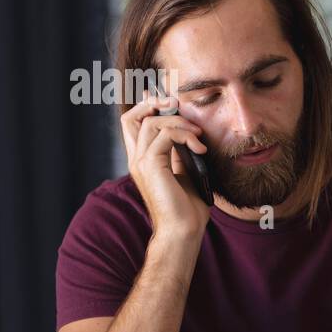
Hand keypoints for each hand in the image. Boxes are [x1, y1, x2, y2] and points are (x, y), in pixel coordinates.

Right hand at [120, 95, 211, 238]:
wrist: (183, 230)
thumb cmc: (187, 207)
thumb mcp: (184, 172)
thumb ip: (180, 153)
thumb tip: (188, 135)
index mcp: (142, 159)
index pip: (132, 123)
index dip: (146, 106)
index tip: (170, 102)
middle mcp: (136, 158)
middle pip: (132, 117)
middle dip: (155, 104)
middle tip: (177, 104)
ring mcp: (140, 162)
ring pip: (151, 122)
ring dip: (179, 122)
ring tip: (198, 135)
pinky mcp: (150, 166)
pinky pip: (164, 135)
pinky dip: (184, 135)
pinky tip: (199, 148)